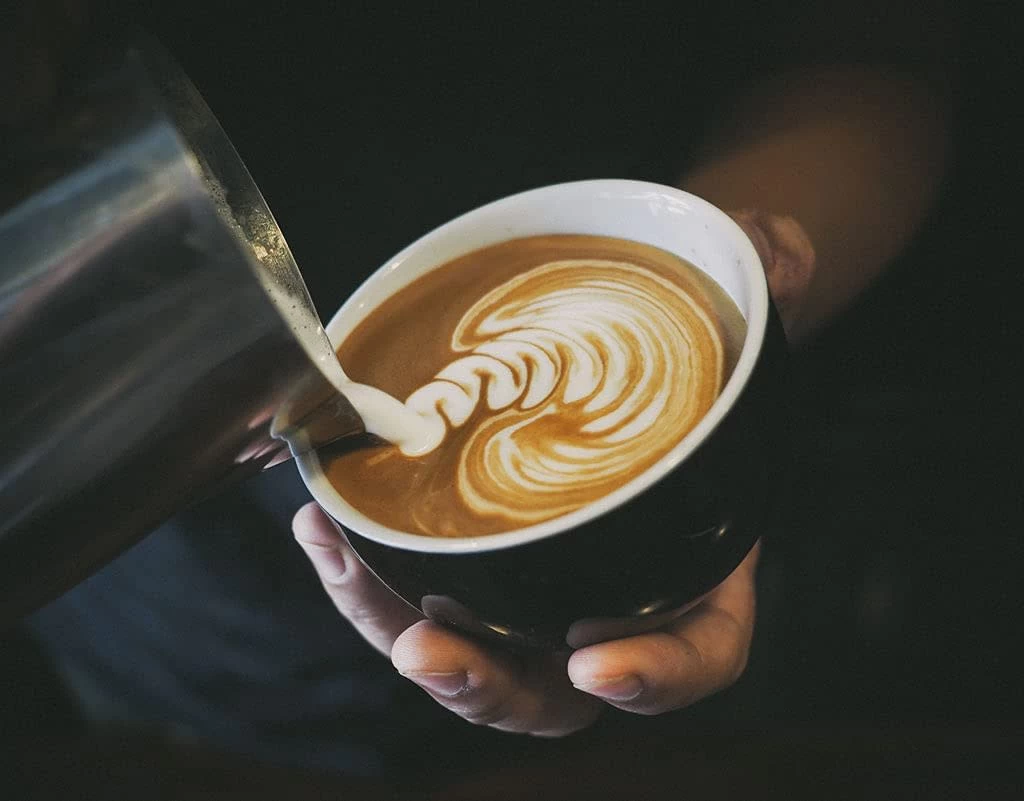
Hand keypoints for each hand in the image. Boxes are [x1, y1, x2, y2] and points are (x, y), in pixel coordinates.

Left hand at [294, 210, 814, 735]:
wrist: (636, 359)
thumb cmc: (694, 355)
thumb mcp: (740, 308)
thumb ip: (766, 282)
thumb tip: (776, 251)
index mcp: (696, 571)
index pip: (696, 653)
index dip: (653, 676)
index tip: (593, 661)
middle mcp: (612, 600)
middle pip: (554, 691)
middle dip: (487, 682)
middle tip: (428, 648)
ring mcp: (536, 593)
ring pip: (471, 657)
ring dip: (395, 629)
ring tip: (340, 561)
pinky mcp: (474, 566)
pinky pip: (418, 600)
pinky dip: (367, 578)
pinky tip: (322, 526)